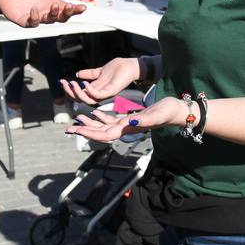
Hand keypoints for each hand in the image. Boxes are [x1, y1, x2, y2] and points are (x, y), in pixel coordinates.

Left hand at [0, 0, 85, 25]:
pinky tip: (34, 9)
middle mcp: (47, 12)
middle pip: (61, 17)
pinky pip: (32, 22)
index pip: (67, 9)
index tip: (83, 7)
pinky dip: (35, 17)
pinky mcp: (25, 21)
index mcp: (53, 3)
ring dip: (53, 14)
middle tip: (69, 6)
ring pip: (49, 20)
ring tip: (53, 5)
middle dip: (67, 13)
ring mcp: (36, 18)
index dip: (76, 9)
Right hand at [61, 57, 142, 103]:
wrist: (131, 66)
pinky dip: (89, 91)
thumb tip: (77, 74)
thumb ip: (90, 74)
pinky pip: (98, 95)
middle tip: (64, 83)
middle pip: (80, 99)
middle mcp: (99, 94)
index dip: (69, 89)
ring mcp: (105, 94)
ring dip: (77, 92)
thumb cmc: (118, 68)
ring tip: (72, 83)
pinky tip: (84, 83)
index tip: (61, 81)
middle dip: (70, 92)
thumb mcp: (100, 71)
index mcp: (95, 90)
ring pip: (87, 100)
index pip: (79, 94)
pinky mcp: (111, 91)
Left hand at [65, 96, 187, 141]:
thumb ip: (144, 120)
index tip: (76, 129)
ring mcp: (126, 125)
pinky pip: (110, 120)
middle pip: (100, 132)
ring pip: (103, 127)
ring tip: (76, 119)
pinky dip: (100, 118)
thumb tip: (131, 122)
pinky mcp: (129, 119)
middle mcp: (125, 129)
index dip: (89, 132)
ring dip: (89, 124)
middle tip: (68, 128)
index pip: (104, 134)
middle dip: (84, 130)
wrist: (176, 111)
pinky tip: (93, 113)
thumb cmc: (168, 112)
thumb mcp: (156, 114)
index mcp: (128, 128)